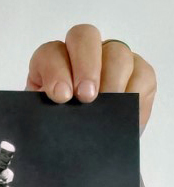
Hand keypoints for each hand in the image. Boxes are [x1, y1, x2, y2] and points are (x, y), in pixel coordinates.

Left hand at [26, 23, 156, 132]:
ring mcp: (112, 58)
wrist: (88, 149)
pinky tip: (124, 110)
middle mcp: (82, 54)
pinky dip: (134, 92)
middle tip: (86, 97)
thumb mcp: (47, 122)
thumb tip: (52, 111)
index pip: (50, 53)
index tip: (61, 96)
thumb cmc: (63, 131)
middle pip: (84, 37)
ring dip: (111, 79)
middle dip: (86, 66)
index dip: (55, 70)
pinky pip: (142, 72)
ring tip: (106, 107)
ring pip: (116, 52)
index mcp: (52, 64)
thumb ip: (45, 112)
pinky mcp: (139, 72)